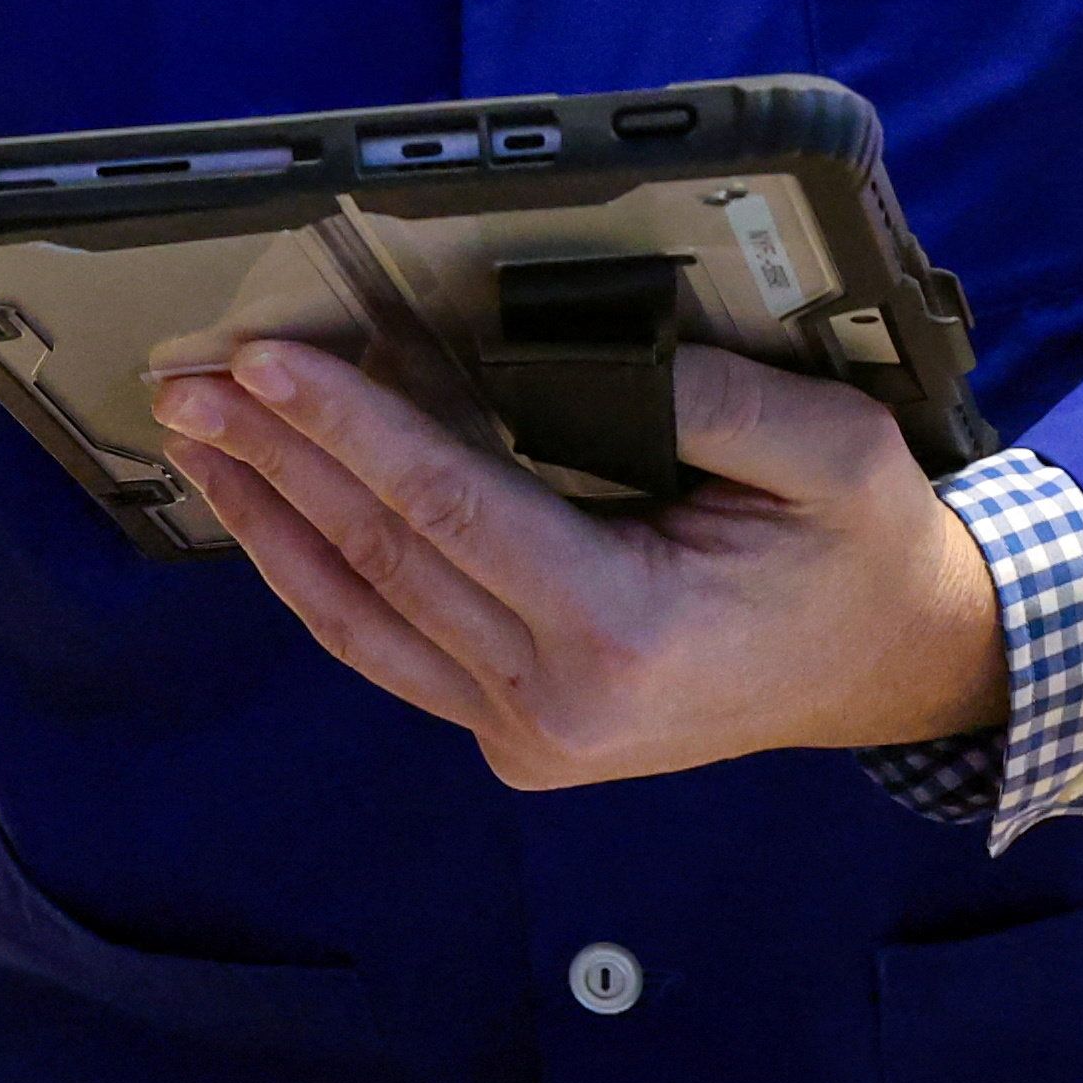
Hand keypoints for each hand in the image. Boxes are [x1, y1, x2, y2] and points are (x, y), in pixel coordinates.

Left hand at [148, 339, 1009, 787]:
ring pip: (360, 614)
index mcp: (625, 634)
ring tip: (196, 438)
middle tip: (187, 380)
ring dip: (268, 518)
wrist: (894, 666)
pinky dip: (316, 576)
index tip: (262, 362)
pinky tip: (268, 513)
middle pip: (380, 555)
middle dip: (274, 457)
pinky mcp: (518, 736)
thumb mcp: (827, 448)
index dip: (343, 426)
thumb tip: (554, 347)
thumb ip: (702, 396)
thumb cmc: (860, 548)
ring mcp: (530, 734)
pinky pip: (389, 649)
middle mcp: (560, 704)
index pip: (445, 506)